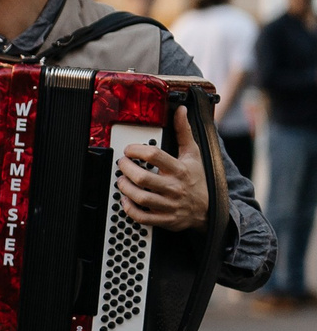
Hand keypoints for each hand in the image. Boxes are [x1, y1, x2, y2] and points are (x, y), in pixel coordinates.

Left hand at [120, 106, 209, 230]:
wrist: (210, 209)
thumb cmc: (197, 178)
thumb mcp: (193, 154)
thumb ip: (184, 132)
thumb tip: (180, 110)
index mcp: (180, 169)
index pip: (155, 156)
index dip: (137, 150)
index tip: (129, 150)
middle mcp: (175, 187)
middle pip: (143, 178)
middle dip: (126, 169)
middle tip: (121, 164)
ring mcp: (170, 205)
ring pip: (141, 197)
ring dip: (125, 188)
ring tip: (121, 180)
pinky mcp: (165, 220)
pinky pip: (143, 217)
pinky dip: (130, 209)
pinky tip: (125, 199)